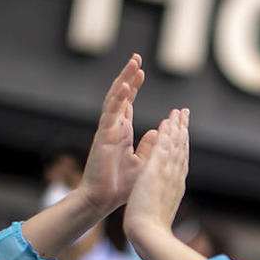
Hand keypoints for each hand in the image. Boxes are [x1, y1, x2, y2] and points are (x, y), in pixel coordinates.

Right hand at [74, 54, 146, 214]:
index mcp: (122, 133)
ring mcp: (107, 131)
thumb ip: (149, 146)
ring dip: (123, 81)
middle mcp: (114, 128)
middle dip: (128, 77)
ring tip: (132, 64)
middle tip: (136, 58)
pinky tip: (124, 87)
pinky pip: (110, 115)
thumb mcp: (142, 163)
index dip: (133, 86)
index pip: (127, 103)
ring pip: (114, 100)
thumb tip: (157, 131)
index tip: (141, 71)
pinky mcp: (103, 138)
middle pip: (120, 96)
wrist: (102, 201)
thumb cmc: (120, 186)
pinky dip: (117, 100)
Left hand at [122, 108, 189, 242]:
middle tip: (184, 113)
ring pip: (175, 145)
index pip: (180, 160)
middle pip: (181, 149)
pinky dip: (166, 134)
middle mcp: (175, 177)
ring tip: (178, 112)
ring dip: (177, 127)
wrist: (149, 235)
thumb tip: (165, 197)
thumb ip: (164, 199)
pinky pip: (163, 148)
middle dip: (183, 130)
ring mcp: (168, 174)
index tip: (182, 131)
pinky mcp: (157, 172)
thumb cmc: (151, 228)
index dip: (182, 144)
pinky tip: (166, 122)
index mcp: (175, 185)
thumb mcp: (161, 209)